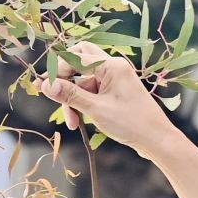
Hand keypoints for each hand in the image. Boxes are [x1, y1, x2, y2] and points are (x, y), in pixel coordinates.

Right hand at [34, 41, 177, 158]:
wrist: (156, 139)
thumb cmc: (131, 123)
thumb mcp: (96, 109)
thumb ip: (70, 95)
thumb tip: (45, 84)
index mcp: (111, 65)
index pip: (75, 57)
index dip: (56, 72)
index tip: (41, 88)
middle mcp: (113, 66)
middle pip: (79, 60)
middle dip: (65, 79)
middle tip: (54, 95)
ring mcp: (114, 78)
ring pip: (82, 79)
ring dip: (73, 97)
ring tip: (72, 122)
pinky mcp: (114, 90)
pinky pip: (91, 89)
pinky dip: (83, 102)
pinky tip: (79, 120)